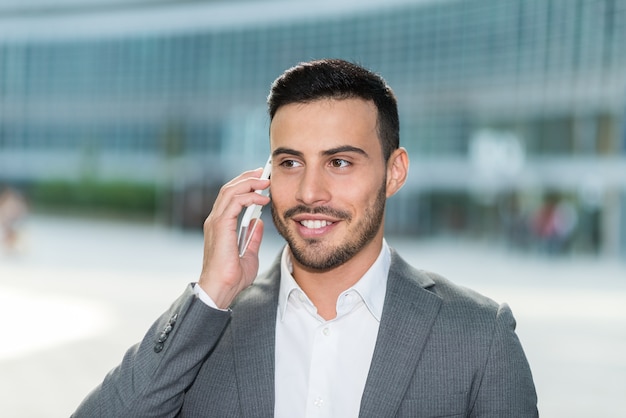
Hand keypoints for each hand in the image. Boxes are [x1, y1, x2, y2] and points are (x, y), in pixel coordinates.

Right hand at [198, 168, 270, 308]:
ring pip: (230, 191)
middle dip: (247, 177)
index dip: (245, 185)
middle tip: (264, 172)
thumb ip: (253, 238)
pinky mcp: (220, 226)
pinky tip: (263, 198)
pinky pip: (234, 202)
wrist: (221, 290)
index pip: (231, 197)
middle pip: (229, 188)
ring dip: (249, 182)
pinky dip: (249, 196)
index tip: (261, 180)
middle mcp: (215, 220)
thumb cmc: (232, 277)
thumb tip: (259, 224)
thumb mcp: (250, 254)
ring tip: (266, 181)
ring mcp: (216, 222)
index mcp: (221, 225)